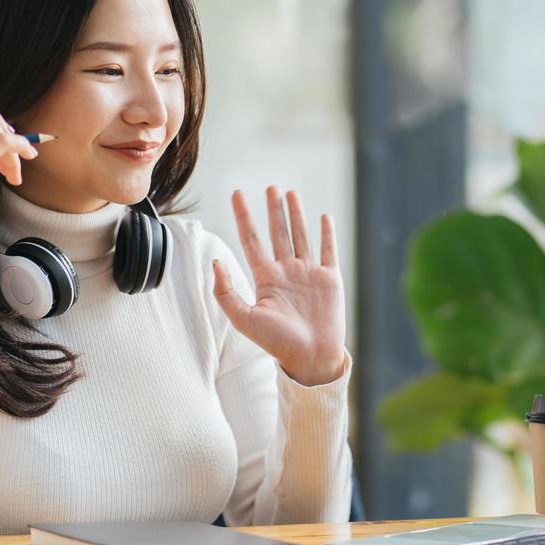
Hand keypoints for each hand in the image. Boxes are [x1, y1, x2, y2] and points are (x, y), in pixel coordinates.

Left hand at [212, 187, 346, 385]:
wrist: (310, 357)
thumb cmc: (277, 343)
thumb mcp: (244, 319)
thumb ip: (226, 292)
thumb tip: (214, 262)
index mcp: (265, 278)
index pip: (251, 239)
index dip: (243, 216)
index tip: (236, 194)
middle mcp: (286, 271)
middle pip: (278, 232)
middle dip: (273, 209)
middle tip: (271, 187)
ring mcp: (308, 273)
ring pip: (301, 236)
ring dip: (296, 214)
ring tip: (291, 194)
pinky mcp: (329, 279)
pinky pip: (328, 250)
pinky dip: (327, 233)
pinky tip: (323, 217)